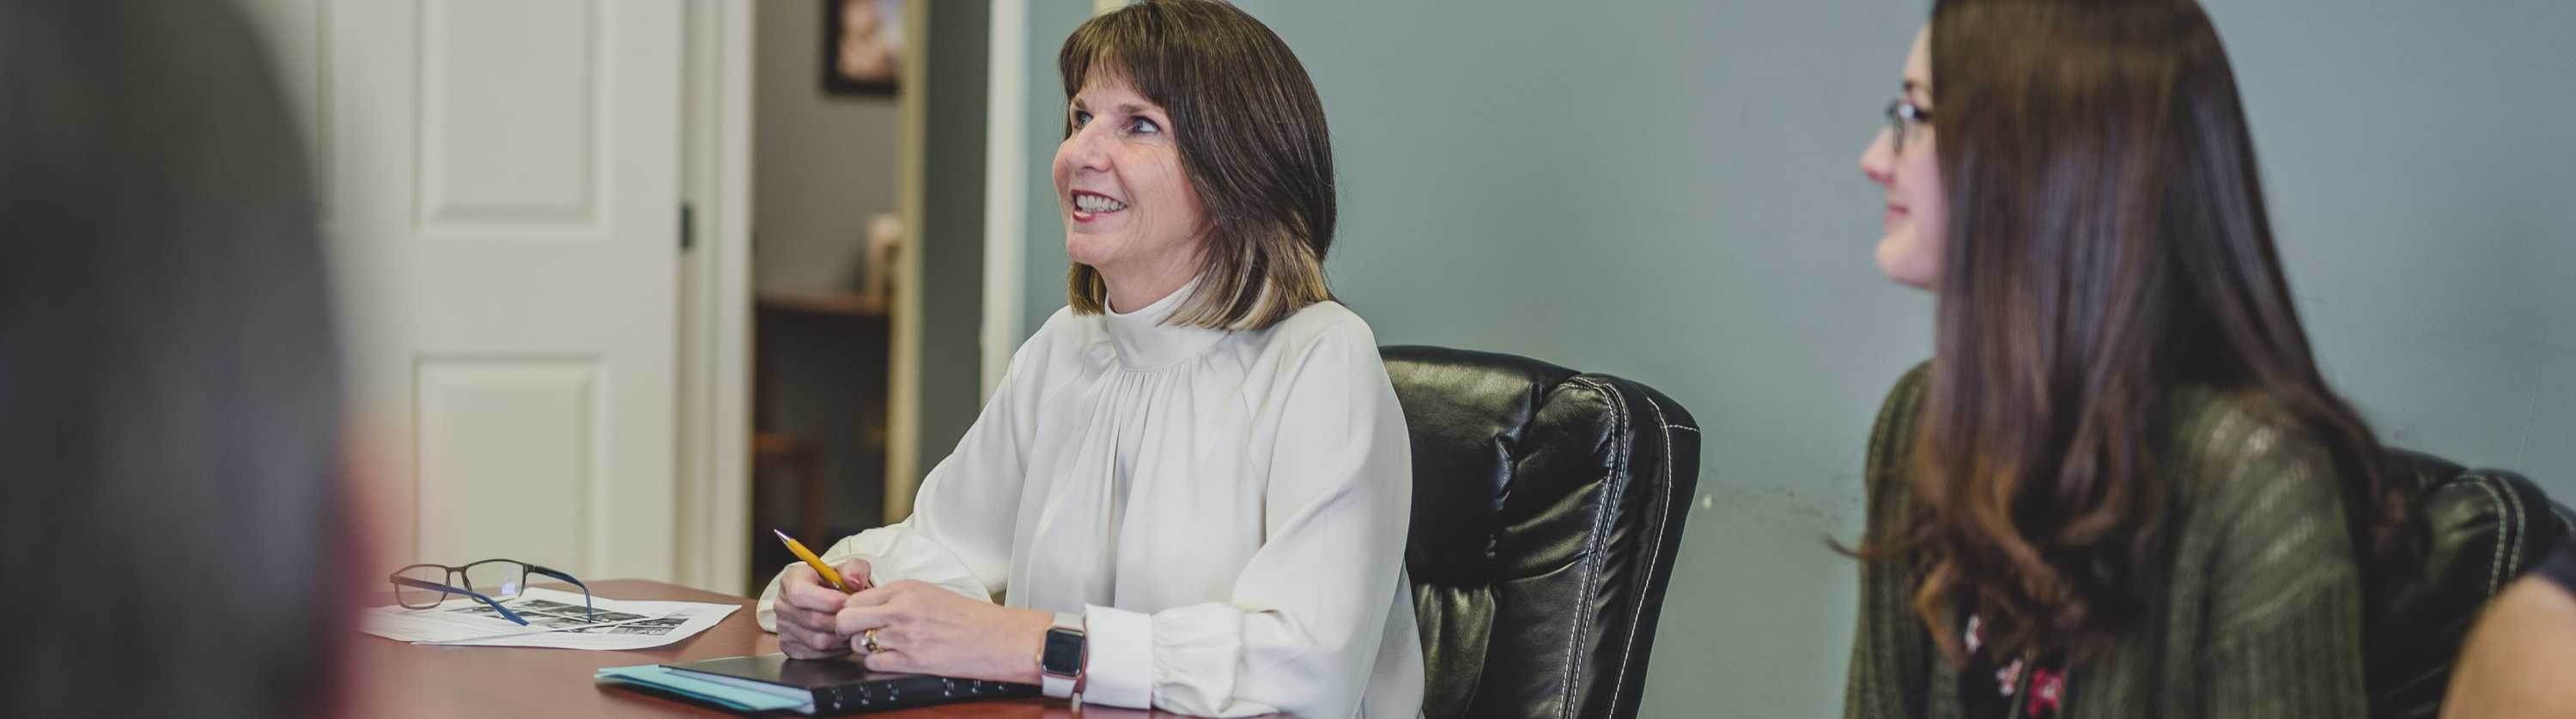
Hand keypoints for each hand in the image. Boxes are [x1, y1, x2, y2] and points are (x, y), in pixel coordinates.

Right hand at [775, 559, 872, 658]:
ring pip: (818, 641)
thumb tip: (855, 582)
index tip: (848, 601)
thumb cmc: (835, 582)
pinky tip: (844, 638)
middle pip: (813, 620)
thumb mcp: (847, 567)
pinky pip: (817, 655)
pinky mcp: (789, 647)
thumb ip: (855, 569)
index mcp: (791, 580)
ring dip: (841, 637)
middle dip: (841, 621)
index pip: (801, 593)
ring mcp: (783, 628)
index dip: (828, 600)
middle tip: (858, 618)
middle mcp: (783, 605)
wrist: (826, 598)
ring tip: (854, 627)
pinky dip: (836, 650)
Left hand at [833, 580, 1054, 682]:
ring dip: (863, 648)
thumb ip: (896, 598)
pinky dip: (876, 664)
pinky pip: (872, 664)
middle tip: (855, 634)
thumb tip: (866, 606)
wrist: (995, 637)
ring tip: (882, 647)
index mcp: (904, 589)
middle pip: (845, 620)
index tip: (855, 618)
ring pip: (857, 644)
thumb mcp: (928, 593)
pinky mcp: (909, 661)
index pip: (854, 598)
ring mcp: (903, 637)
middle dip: (845, 629)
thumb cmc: (966, 616)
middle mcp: (899, 610)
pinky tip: (892, 659)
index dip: (849, 610)